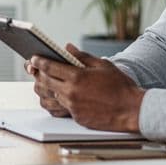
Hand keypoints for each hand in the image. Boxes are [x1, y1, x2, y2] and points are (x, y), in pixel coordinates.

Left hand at [26, 47, 143, 132]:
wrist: (132, 110)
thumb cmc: (120, 86)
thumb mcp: (103, 65)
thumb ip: (82, 56)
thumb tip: (68, 48)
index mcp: (77, 77)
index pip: (50, 67)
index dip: (39, 61)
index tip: (33, 58)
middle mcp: (71, 92)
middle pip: (45, 82)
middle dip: (37, 74)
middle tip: (34, 69)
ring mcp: (73, 106)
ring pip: (50, 96)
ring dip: (45, 88)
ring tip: (44, 82)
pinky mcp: (76, 117)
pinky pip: (60, 108)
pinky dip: (57, 100)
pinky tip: (57, 96)